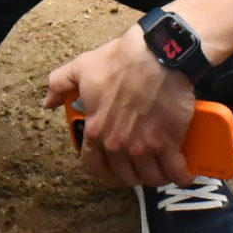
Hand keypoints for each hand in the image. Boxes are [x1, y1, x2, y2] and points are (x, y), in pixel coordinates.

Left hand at [44, 29, 195, 187]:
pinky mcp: (169, 143)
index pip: (94, 166)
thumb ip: (60, 84)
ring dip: (157, 177)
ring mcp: (144, 147)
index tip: (114, 168)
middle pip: (126, 176)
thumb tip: (48, 101)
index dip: (105, 171)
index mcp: (96, 132)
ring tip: (163, 169)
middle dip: (133, 175)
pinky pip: (175, 171)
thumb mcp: (82, 67)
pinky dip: (181, 176)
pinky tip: (184, 173)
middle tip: (142, 166)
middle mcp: (118, 145)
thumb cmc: (121, 60)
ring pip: (150, 177)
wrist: (156, 55)